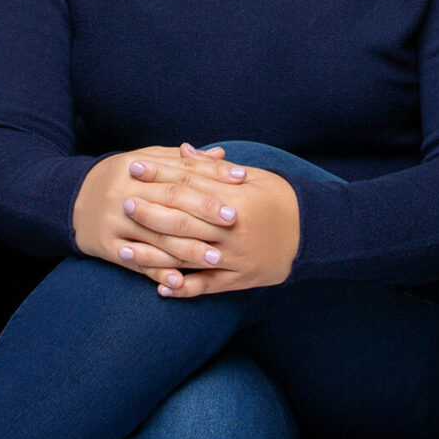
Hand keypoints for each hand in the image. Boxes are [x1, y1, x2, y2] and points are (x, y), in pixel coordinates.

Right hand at [72, 143, 248, 288]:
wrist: (70, 201)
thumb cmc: (119, 178)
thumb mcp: (145, 161)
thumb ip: (182, 161)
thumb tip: (221, 154)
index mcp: (136, 168)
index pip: (180, 172)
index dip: (212, 176)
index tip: (241, 180)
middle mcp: (125, 194)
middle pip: (170, 202)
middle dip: (205, 211)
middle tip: (235, 220)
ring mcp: (114, 222)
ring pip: (156, 237)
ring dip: (187, 249)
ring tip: (217, 257)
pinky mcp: (106, 246)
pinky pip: (135, 262)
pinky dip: (156, 272)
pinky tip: (178, 281)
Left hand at [123, 141, 300, 297]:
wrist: (315, 234)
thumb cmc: (282, 199)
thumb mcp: (254, 177)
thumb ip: (215, 169)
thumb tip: (184, 150)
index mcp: (235, 200)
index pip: (189, 185)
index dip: (161, 175)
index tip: (135, 167)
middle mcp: (231, 231)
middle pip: (182, 220)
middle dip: (150, 211)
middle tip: (123, 201)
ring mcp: (234, 258)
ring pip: (186, 257)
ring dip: (152, 254)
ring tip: (124, 250)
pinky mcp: (239, 280)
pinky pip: (206, 287)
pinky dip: (182, 288)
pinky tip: (159, 288)